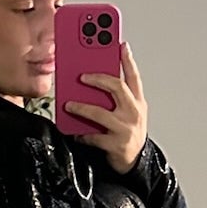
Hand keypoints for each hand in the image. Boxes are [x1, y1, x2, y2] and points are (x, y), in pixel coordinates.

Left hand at [63, 41, 147, 172]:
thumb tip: (94, 81)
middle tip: (82, 76)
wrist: (136, 162)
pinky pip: (94, 137)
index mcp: (138, 102)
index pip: (134, 77)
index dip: (127, 60)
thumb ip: (118, 98)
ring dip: (81, 108)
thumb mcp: (130, 113)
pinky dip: (82, 134)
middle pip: (117, 88)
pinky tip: (74, 132)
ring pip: (100, 113)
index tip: (120, 45)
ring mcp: (125, 129)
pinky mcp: (116, 145)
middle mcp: (134, 112)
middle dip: (98, 79)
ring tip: (68, 105)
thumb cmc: (129, 134)